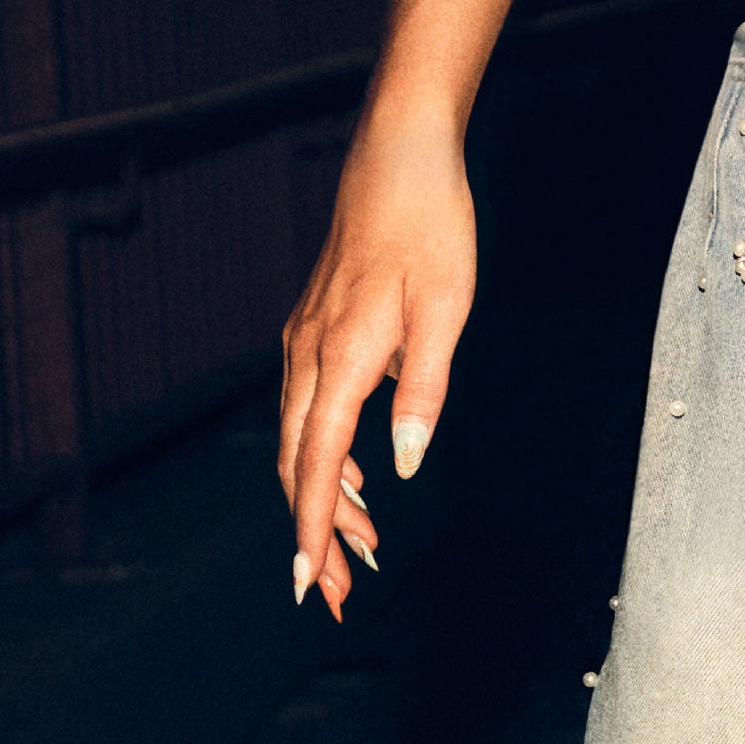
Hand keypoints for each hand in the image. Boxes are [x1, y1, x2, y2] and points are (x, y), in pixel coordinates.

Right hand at [278, 121, 474, 617]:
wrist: (400, 153)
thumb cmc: (429, 226)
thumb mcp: (444, 312)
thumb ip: (423, 393)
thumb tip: (401, 465)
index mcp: (340, 357)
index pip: (315, 464)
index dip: (311, 528)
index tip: (312, 582)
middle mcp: (309, 353)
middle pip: (299, 462)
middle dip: (314, 530)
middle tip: (336, 590)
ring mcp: (307, 339)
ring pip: (301, 437)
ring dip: (322, 496)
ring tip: (356, 546)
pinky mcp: (317, 326)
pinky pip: (310, 407)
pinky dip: (325, 453)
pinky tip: (354, 474)